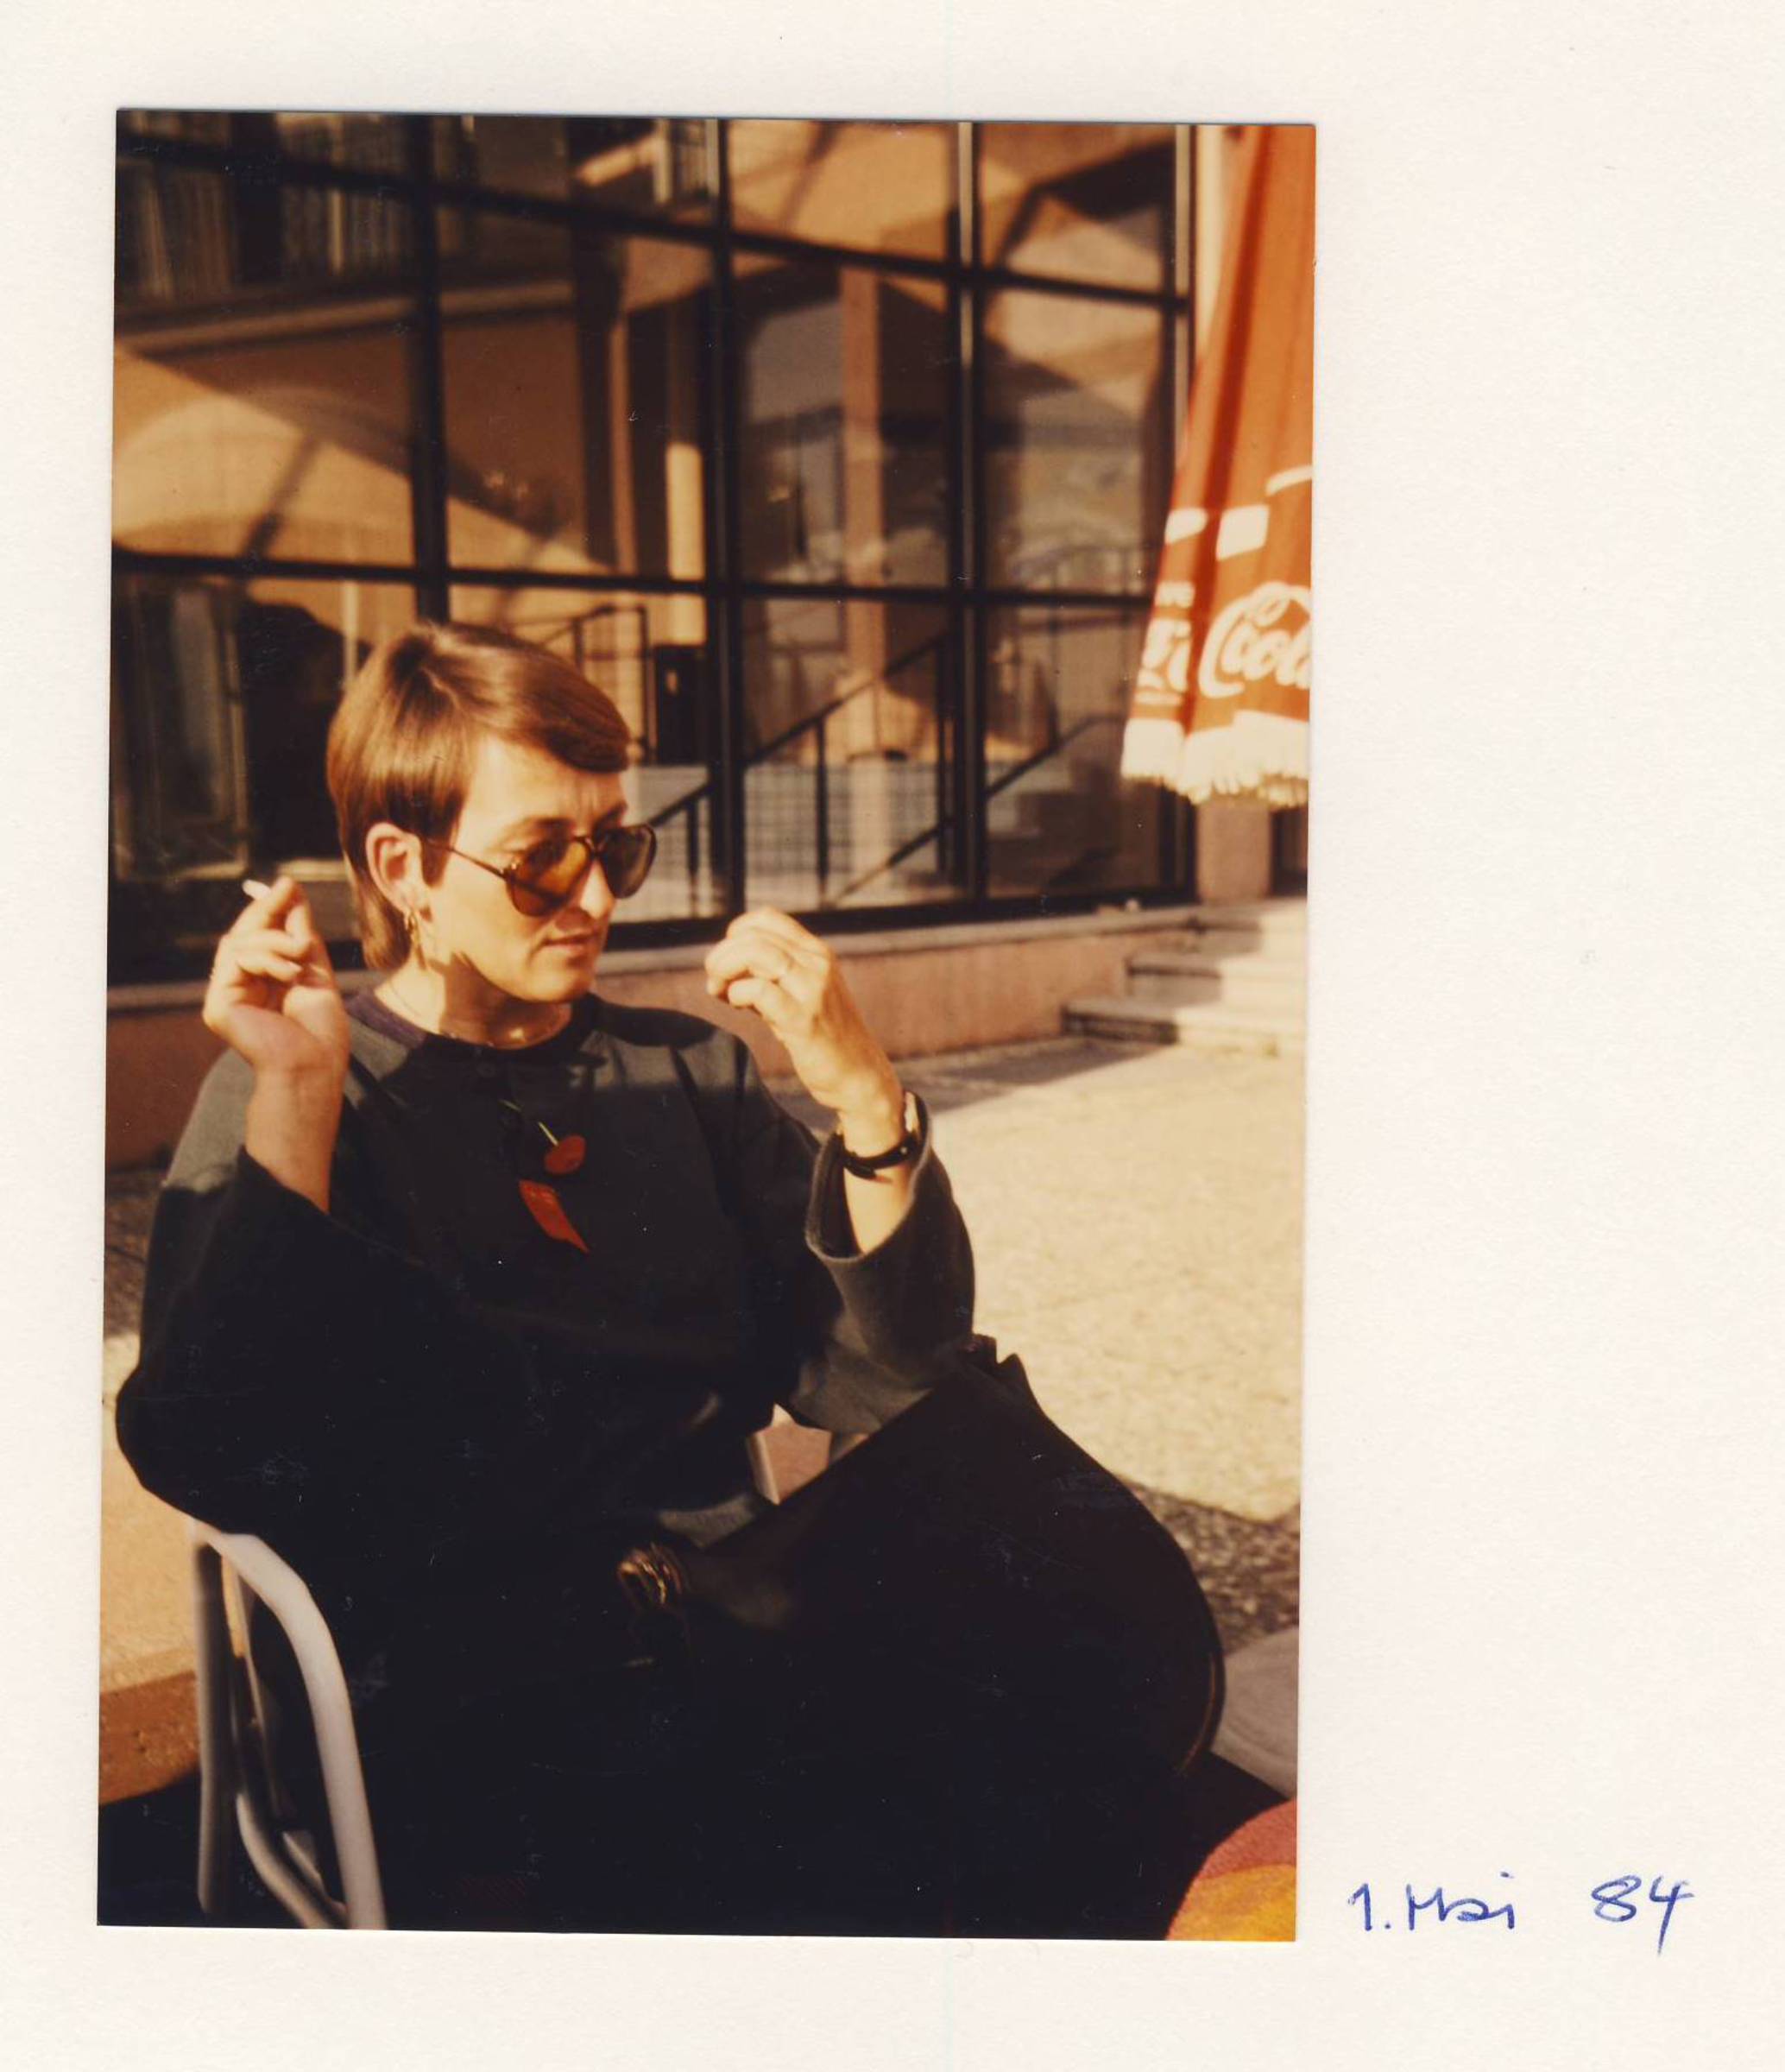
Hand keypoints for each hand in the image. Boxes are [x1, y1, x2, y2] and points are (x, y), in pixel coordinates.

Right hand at [204, 877, 349, 1086]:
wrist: (316, 1065)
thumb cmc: (322, 1029)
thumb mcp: (314, 967)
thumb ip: (299, 931)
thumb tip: (289, 888)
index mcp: (262, 982)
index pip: (259, 937)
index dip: (269, 909)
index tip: (288, 884)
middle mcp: (240, 988)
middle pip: (243, 935)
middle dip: (267, 909)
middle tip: (287, 887)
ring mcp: (226, 997)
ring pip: (239, 942)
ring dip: (276, 940)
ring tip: (301, 954)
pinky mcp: (217, 1005)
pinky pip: (235, 959)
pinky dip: (265, 958)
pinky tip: (288, 973)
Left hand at [704, 909, 902, 1140]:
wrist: (858, 1075)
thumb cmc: (822, 1037)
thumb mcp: (799, 994)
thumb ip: (768, 976)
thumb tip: (721, 967)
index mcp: (817, 952)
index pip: (767, 918)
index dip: (737, 933)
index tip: (728, 960)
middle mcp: (817, 963)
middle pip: (754, 936)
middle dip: (722, 955)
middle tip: (714, 981)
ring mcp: (813, 989)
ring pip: (756, 953)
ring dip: (725, 968)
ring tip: (719, 991)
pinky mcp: (803, 1019)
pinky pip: (758, 990)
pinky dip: (737, 994)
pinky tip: (739, 1006)